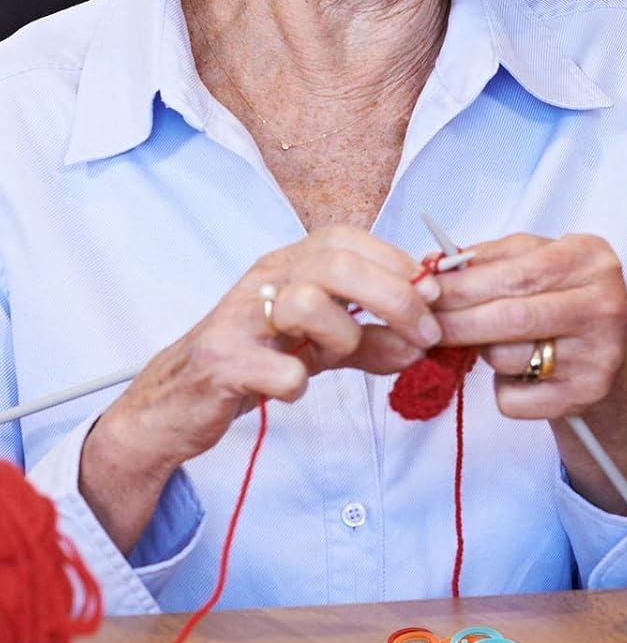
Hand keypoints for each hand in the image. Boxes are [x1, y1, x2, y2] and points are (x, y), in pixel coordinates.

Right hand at [82, 226, 439, 548]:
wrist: (177, 404)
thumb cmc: (257, 360)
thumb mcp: (324, 345)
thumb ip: (374, 339)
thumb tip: (425, 341)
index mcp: (290, 263)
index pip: (348, 239)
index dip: (398, 263)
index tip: (433, 298)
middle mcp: (263, 278)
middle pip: (337, 265)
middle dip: (394, 299)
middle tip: (424, 336)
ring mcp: (237, 317)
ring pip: (306, 304)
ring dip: (342, 338)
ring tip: (336, 359)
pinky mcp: (219, 362)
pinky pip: (280, 369)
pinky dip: (298, 382)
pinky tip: (293, 387)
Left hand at [432, 233, 626, 419]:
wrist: (606, 349)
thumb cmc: (562, 297)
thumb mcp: (538, 260)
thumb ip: (491, 259)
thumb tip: (433, 269)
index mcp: (591, 261)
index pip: (518, 274)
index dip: (464, 285)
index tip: (427, 292)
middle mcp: (604, 306)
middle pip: (512, 317)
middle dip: (457, 321)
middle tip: (425, 324)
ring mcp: (599, 355)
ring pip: (508, 358)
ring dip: (483, 352)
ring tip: (495, 342)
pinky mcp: (585, 395)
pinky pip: (513, 399)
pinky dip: (502, 388)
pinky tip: (522, 373)